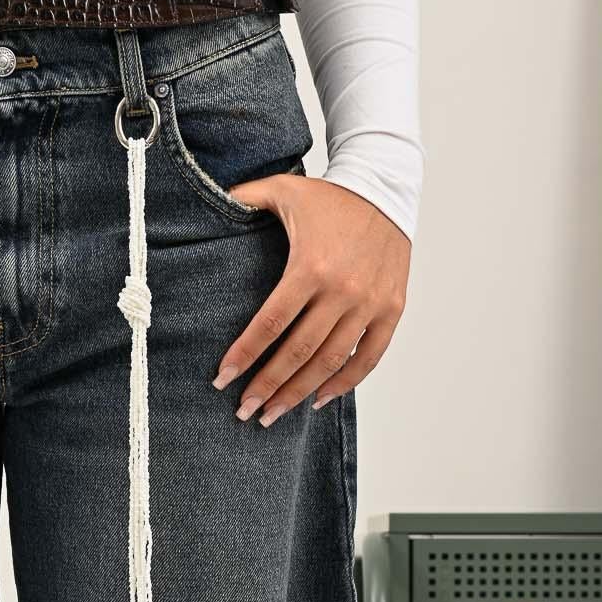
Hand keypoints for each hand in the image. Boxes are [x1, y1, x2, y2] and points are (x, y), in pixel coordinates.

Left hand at [211, 178, 409, 425]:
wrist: (387, 187)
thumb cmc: (329, 196)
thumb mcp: (283, 189)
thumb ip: (244, 198)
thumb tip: (210, 202)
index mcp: (311, 266)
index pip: (270, 323)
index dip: (244, 355)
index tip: (222, 379)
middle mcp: (342, 290)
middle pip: (297, 352)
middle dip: (267, 386)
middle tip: (244, 411)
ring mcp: (369, 302)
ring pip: (330, 362)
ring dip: (299, 394)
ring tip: (273, 414)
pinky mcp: (391, 308)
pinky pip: (368, 357)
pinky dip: (345, 383)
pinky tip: (319, 400)